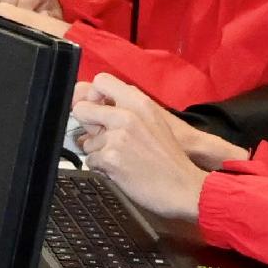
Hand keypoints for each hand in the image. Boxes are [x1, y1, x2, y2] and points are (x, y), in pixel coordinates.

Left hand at [70, 76, 242, 219]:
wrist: (184, 186)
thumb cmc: (170, 157)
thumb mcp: (154, 120)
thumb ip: (128, 108)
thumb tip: (95, 103)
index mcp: (139, 103)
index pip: (100, 81)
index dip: (92, 95)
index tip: (96, 108)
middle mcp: (127, 116)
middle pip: (82, 109)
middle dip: (87, 125)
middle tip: (102, 137)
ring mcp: (117, 138)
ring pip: (86, 141)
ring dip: (99, 151)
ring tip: (122, 158)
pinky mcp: (111, 159)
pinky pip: (91, 161)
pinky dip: (102, 168)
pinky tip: (120, 170)